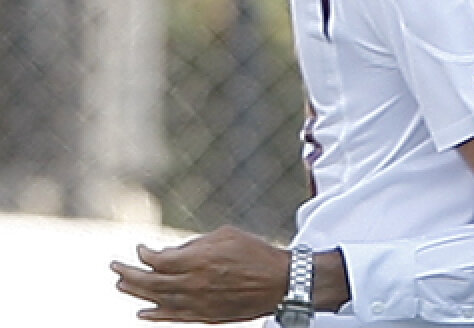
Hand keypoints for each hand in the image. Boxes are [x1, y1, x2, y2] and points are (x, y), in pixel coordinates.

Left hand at [111, 225, 286, 322]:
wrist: (280, 282)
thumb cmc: (256, 253)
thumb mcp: (226, 236)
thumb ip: (195, 244)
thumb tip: (172, 252)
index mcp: (198, 259)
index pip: (158, 259)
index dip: (144, 254)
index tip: (140, 249)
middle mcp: (193, 283)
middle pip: (151, 281)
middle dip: (129, 274)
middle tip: (114, 268)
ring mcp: (197, 302)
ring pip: (157, 300)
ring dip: (136, 293)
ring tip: (121, 286)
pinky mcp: (204, 316)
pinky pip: (172, 317)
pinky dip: (155, 315)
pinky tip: (142, 312)